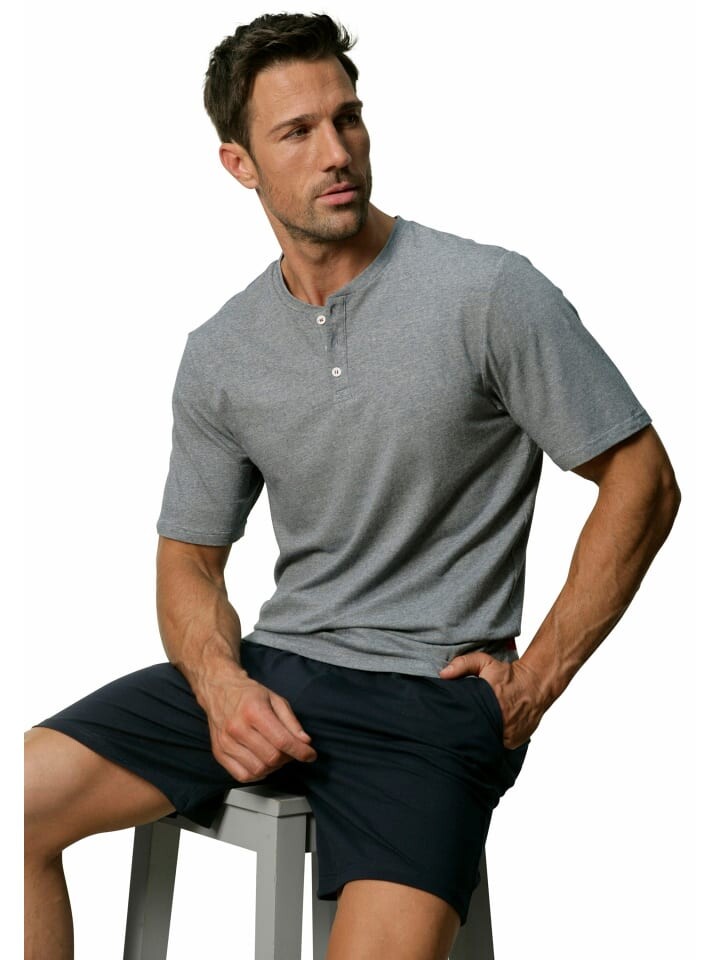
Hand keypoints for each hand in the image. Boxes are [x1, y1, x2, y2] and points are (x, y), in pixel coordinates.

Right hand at [199, 669, 317, 781]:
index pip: (282, 741)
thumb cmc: (248, 694)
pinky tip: (261, 761)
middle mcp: (237, 728)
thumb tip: (305, 742)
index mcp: (253, 711)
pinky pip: (243, 775)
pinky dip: (257, 774)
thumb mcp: (275, 699)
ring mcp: (226, 743)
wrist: (219, 690)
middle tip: (291, 750)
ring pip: (258, 770)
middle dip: (288, 758)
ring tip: (275, 754)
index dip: (301, 751)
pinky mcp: (219, 753)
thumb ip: (291, 722)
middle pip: (272, 758)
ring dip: (273, 767)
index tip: (310, 754)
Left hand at [439, 652, 546, 748]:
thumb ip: (463, 664)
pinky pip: (500, 746)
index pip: (466, 722)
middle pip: (476, 736)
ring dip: (482, 737)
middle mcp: (500, 724)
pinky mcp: (515, 742)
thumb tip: (443, 674)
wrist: (535, 684)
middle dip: (468, 732)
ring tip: (477, 730)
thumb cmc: (508, 675)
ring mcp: (508, 736)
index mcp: (488, 705)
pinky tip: (493, 732)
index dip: (458, 723)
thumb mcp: (484, 662)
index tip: (453, 721)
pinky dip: (495, 741)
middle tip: (464, 726)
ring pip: (488, 743)